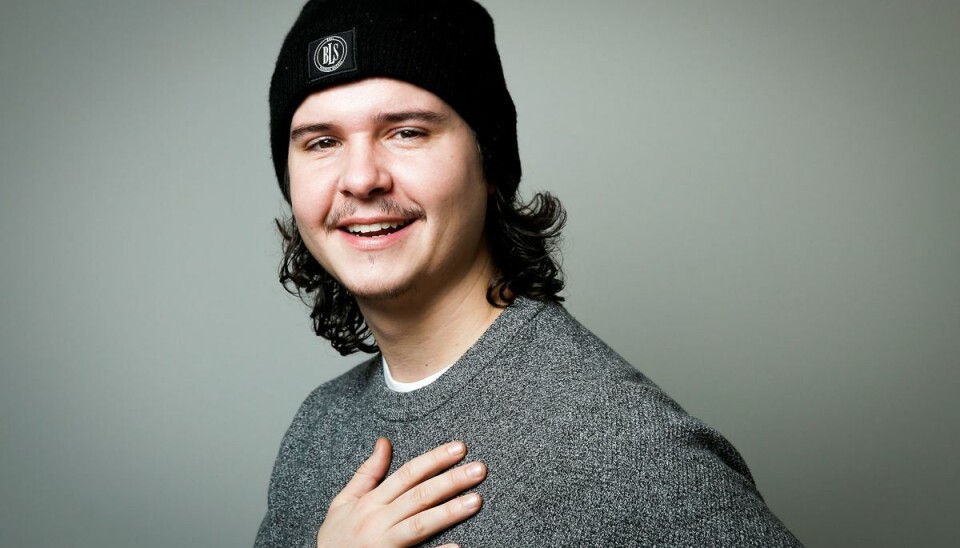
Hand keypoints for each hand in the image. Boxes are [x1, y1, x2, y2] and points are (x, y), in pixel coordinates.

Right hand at [316, 437, 485, 547]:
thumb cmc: (335, 538)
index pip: (408, 474)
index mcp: (370, 503)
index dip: (435, 459)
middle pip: (420, 496)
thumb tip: (384, 442)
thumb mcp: (344, 502)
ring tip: (476, 500)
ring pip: (420, 524)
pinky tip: (459, 547)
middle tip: (479, 469)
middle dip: (451, 480)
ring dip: (449, 511)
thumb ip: (367, 473)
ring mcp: (384, 545)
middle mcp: (378, 521)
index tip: (459, 448)